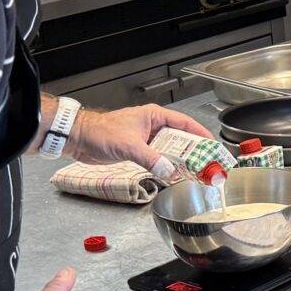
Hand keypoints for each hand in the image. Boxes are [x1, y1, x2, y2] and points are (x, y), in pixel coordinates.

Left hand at [70, 104, 212, 170]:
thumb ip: (150, 159)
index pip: (185, 123)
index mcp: (154, 116)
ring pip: (169, 149)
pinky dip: (165, 165)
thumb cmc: (100, 131)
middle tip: (205, 162)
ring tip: (191, 170)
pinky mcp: (138, 149)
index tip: (212, 145)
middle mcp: (152, 126)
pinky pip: (158, 157)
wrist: (79, 138)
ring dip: (178, 160)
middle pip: (180, 138)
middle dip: (192, 151)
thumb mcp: (129, 145)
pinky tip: (170, 173)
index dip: (201, 133)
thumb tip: (168, 170)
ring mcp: (146, 138)